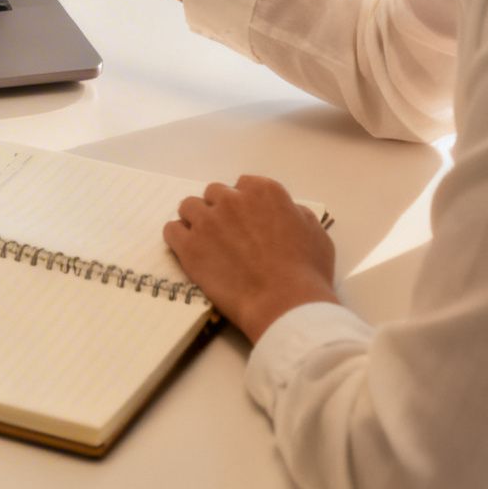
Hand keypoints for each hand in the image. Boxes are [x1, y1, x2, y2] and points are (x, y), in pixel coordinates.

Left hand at [163, 175, 339, 342]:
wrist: (285, 302)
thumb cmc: (307, 271)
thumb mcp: (316, 233)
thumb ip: (295, 214)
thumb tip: (285, 211)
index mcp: (264, 191)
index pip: (244, 185)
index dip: (246, 204)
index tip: (248, 221)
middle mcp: (231, 200)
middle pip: (215, 194)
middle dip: (220, 210)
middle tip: (228, 234)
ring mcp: (206, 221)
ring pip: (189, 207)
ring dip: (196, 220)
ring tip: (206, 242)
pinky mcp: (188, 246)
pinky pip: (171, 230)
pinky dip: (178, 237)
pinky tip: (188, 250)